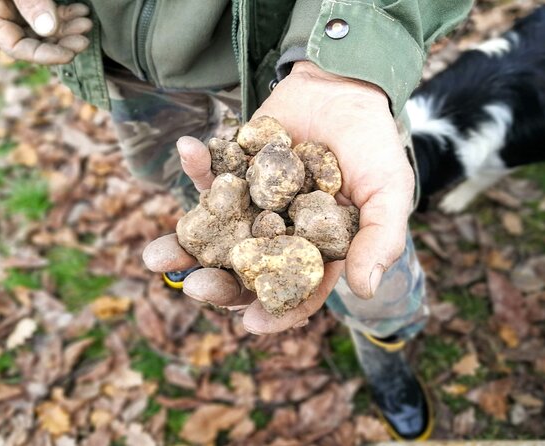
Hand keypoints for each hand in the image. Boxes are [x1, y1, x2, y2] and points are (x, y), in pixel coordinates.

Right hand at [0, 0, 92, 63]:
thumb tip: (49, 29)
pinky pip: (49, 13)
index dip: (44, 55)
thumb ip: (29, 1)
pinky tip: (81, 10)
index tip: (70, 54)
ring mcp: (15, 6)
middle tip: (84, 38)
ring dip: (68, 28)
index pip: (16, 47)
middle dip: (62, 41)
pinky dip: (65, 14)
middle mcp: (1, 13)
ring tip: (86, 21)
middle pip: (34, 40)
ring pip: (45, 28)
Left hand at [143, 61, 414, 333]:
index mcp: (314, 250)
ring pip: (215, 234)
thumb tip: (364, 289)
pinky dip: (196, 166)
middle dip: (218, 283)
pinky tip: (187, 150)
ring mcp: (251, 204)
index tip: (251, 322)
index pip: (294, 290)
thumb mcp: (388, 192)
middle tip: (195, 287)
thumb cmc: (372, 144)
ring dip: (184, 245)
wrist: (345, 86)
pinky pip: (210, 175)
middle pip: (245, 270)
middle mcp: (278, 233)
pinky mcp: (233, 170)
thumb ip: (379, 239)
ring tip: (155, 258)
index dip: (276, 310)